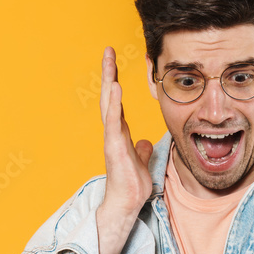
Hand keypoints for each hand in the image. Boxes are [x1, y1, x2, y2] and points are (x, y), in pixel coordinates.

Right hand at [99, 46, 152, 214]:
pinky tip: (116, 87)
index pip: (117, 102)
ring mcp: (112, 138)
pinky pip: (113, 121)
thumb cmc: (132, 185)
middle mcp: (114, 132)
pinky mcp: (113, 146)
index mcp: (120, 133)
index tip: (115, 63)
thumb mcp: (142, 162)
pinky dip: (114, 103)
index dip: (116, 82)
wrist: (127, 203)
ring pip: (109, 103)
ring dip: (109, 81)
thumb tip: (145, 142)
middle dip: (109, 73)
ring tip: (109, 60)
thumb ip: (142, 149)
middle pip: (110, 96)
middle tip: (108, 50)